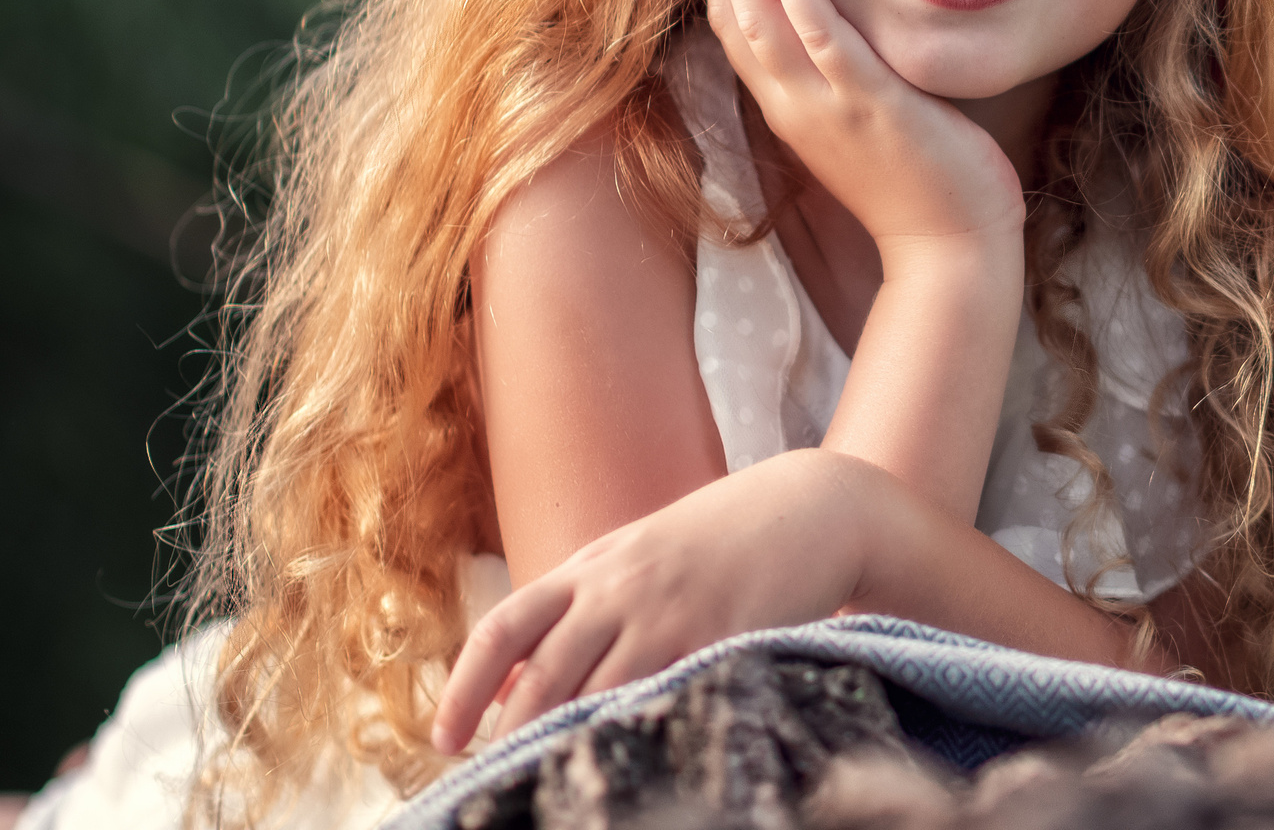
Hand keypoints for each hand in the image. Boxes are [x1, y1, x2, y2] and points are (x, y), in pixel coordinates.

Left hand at [432, 451, 882, 753]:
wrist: (810, 507)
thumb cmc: (719, 540)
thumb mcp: (637, 558)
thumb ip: (580, 608)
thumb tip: (512, 679)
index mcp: (591, 567)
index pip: (504, 627)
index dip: (466, 685)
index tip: (446, 737)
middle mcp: (621, 588)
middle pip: (545, 674)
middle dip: (512, 733)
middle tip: (492, 777)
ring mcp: (673, 613)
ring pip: (599, 694)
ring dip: (568, 742)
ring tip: (548, 782)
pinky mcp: (723, 636)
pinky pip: (669, 695)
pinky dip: (640, 729)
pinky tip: (629, 759)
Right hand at [702, 0, 1024, 259]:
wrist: (951, 247)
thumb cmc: (918, 181)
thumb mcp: (864, 118)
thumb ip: (842, 74)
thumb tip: (840, 26)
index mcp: (790, 106)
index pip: (735, 26)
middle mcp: (793, 105)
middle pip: (733, 13)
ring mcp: (827, 108)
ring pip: (760, 21)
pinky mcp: (871, 107)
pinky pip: (822, 43)